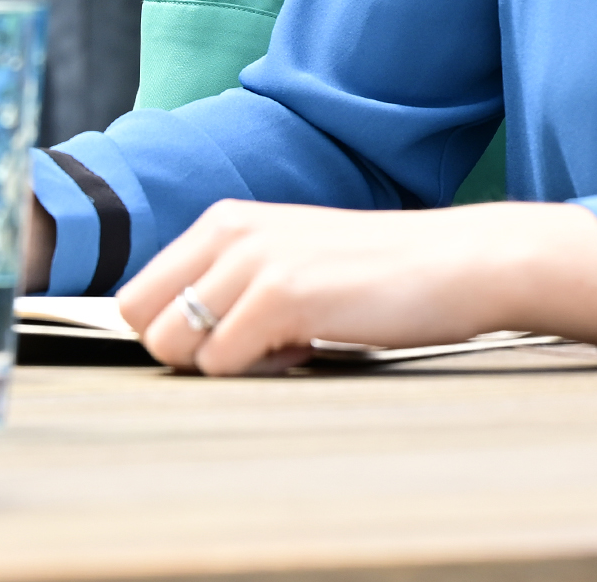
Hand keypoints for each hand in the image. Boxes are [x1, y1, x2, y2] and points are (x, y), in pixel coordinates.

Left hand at [116, 200, 596, 374]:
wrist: (457, 263)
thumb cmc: (378, 275)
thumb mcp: (290, 260)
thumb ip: (232, 285)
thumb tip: (178, 340)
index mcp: (223, 222)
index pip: (139, 294)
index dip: (177, 335)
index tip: (229, 341)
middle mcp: (227, 232)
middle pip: (143, 321)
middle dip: (189, 354)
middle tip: (254, 351)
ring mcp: (252, 260)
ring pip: (174, 345)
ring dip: (224, 366)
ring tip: (284, 348)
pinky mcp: (281, 294)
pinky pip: (221, 362)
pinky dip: (257, 374)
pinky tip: (306, 350)